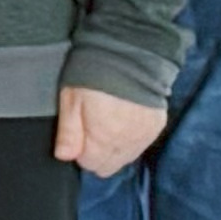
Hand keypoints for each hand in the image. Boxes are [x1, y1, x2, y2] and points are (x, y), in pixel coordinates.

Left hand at [54, 83, 170, 175]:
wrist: (130, 53)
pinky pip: (141, 144)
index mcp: (103, 140)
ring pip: (126, 157)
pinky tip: (124, 120)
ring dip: (114, 148)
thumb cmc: (93, 74)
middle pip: (109, 166)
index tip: (78, 135)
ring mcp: (144, 135)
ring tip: (107, 122)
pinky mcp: (156, 125)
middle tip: (91, 129)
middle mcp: (127, 143)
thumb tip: (64, 157)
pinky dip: (131, 138)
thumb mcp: (71, 100)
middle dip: (97, 154)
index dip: (80, 152)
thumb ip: (69, 133)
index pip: (90, 165)